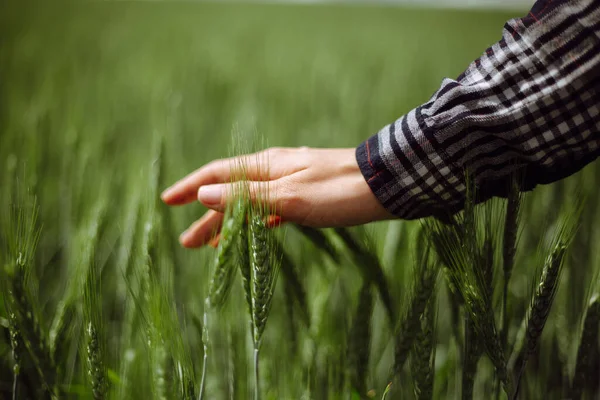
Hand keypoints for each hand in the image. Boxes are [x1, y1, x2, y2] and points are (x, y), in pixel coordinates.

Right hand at [161, 147, 394, 247]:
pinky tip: (255, 234)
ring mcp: (291, 183)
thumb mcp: (288, 196)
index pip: (217, 175)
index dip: (190, 187)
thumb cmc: (337, 191)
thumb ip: (247, 197)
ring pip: (250, 205)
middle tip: (186, 243)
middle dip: (207, 217)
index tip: (166, 201)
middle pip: (231, 193)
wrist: (386, 185)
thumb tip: (205, 194)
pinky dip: (257, 224)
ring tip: (213, 246)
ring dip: (230, 224)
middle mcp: (275, 171)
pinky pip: (271, 210)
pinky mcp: (307, 196)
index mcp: (266, 167)